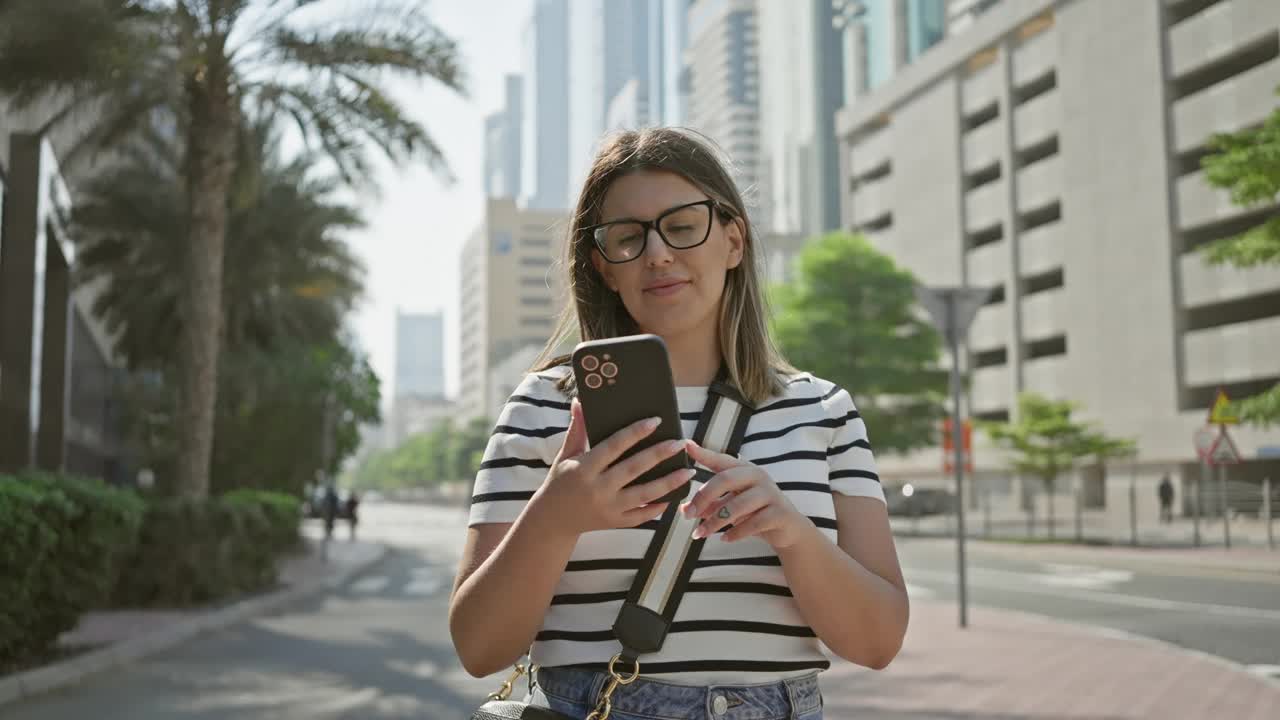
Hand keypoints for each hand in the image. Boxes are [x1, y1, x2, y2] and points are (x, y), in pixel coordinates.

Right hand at [532, 399, 694, 537]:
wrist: (553, 520)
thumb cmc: (560, 482)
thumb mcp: (565, 455)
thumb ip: (577, 429)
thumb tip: (580, 400)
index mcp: (585, 468)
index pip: (614, 446)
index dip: (636, 433)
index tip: (656, 421)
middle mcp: (598, 488)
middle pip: (634, 468)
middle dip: (659, 454)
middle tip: (680, 443)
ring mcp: (609, 508)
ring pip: (644, 494)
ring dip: (669, 483)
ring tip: (689, 471)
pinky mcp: (615, 522)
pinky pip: (642, 515)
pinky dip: (658, 507)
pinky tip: (674, 495)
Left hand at [679, 441, 810, 549]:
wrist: (788, 528)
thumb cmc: (755, 511)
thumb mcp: (731, 505)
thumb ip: (710, 505)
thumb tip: (684, 509)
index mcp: (744, 469)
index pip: (721, 459)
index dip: (704, 453)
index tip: (686, 446)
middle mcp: (758, 476)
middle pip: (726, 479)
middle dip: (704, 497)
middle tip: (687, 514)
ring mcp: (770, 494)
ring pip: (737, 505)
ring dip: (715, 521)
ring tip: (700, 533)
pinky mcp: (779, 513)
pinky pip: (753, 523)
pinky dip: (736, 532)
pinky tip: (725, 538)